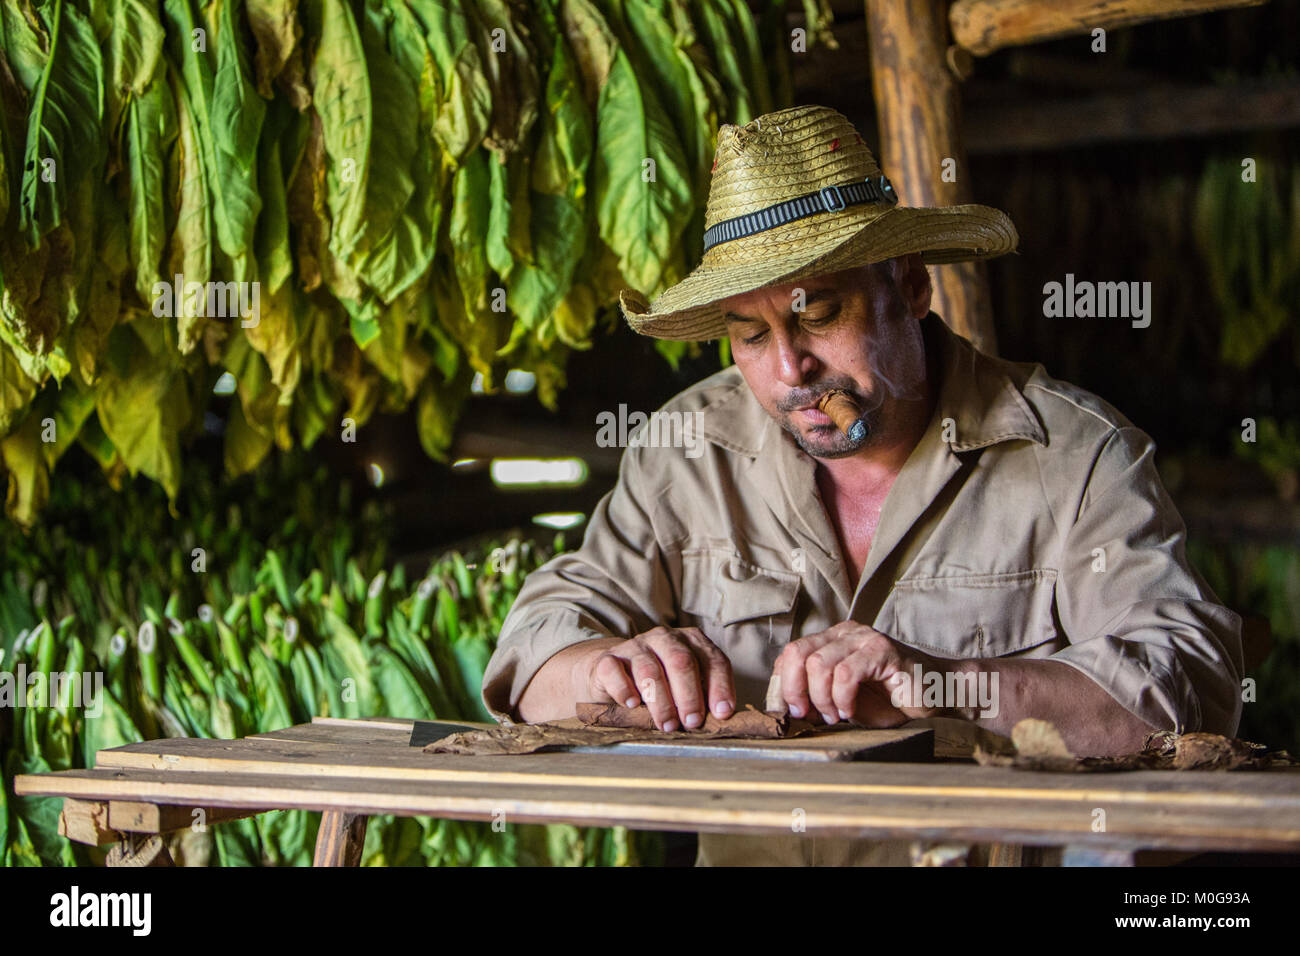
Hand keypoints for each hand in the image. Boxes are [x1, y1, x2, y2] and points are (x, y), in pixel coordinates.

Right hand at [583, 626, 735, 730]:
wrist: (612, 675)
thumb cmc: (659, 686)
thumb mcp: (684, 688)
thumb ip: (702, 698)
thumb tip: (719, 720)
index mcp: (690, 642)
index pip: (712, 660)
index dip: (720, 687)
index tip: (722, 713)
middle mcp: (664, 638)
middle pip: (681, 661)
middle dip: (690, 695)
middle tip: (693, 723)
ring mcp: (635, 646)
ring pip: (650, 669)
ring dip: (661, 702)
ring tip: (668, 725)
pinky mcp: (608, 659)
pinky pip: (615, 671)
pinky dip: (624, 689)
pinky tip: (631, 704)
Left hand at [772, 622, 965, 726]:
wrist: (937, 696)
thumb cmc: (892, 701)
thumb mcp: (845, 702)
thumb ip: (817, 699)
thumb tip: (788, 709)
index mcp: (832, 640)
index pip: (790, 654)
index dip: (783, 685)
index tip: (792, 713)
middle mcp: (845, 634)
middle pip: (797, 653)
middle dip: (794, 690)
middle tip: (809, 716)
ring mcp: (864, 639)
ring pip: (819, 664)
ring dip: (822, 698)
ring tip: (837, 716)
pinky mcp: (882, 650)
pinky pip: (846, 673)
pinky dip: (842, 698)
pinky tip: (851, 711)